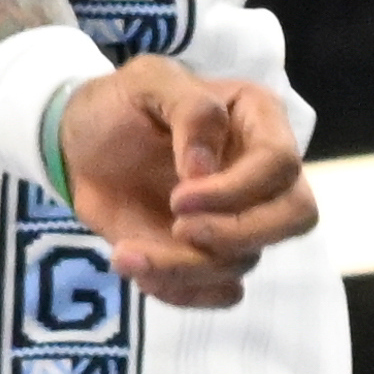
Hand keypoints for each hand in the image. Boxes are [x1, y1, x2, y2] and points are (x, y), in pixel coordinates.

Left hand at [57, 62, 316, 310]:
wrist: (80, 147)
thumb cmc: (120, 104)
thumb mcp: (147, 81)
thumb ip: (190, 109)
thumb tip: (205, 167)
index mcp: (258, 121)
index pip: (280, 165)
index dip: (236, 190)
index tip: (179, 197)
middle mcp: (261, 175)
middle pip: (293, 218)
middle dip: (236, 235)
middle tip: (178, 229)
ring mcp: (239, 219)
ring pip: (245, 261)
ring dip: (186, 268)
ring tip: (125, 253)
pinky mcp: (211, 255)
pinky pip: (221, 292)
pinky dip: (181, 292)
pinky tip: (137, 268)